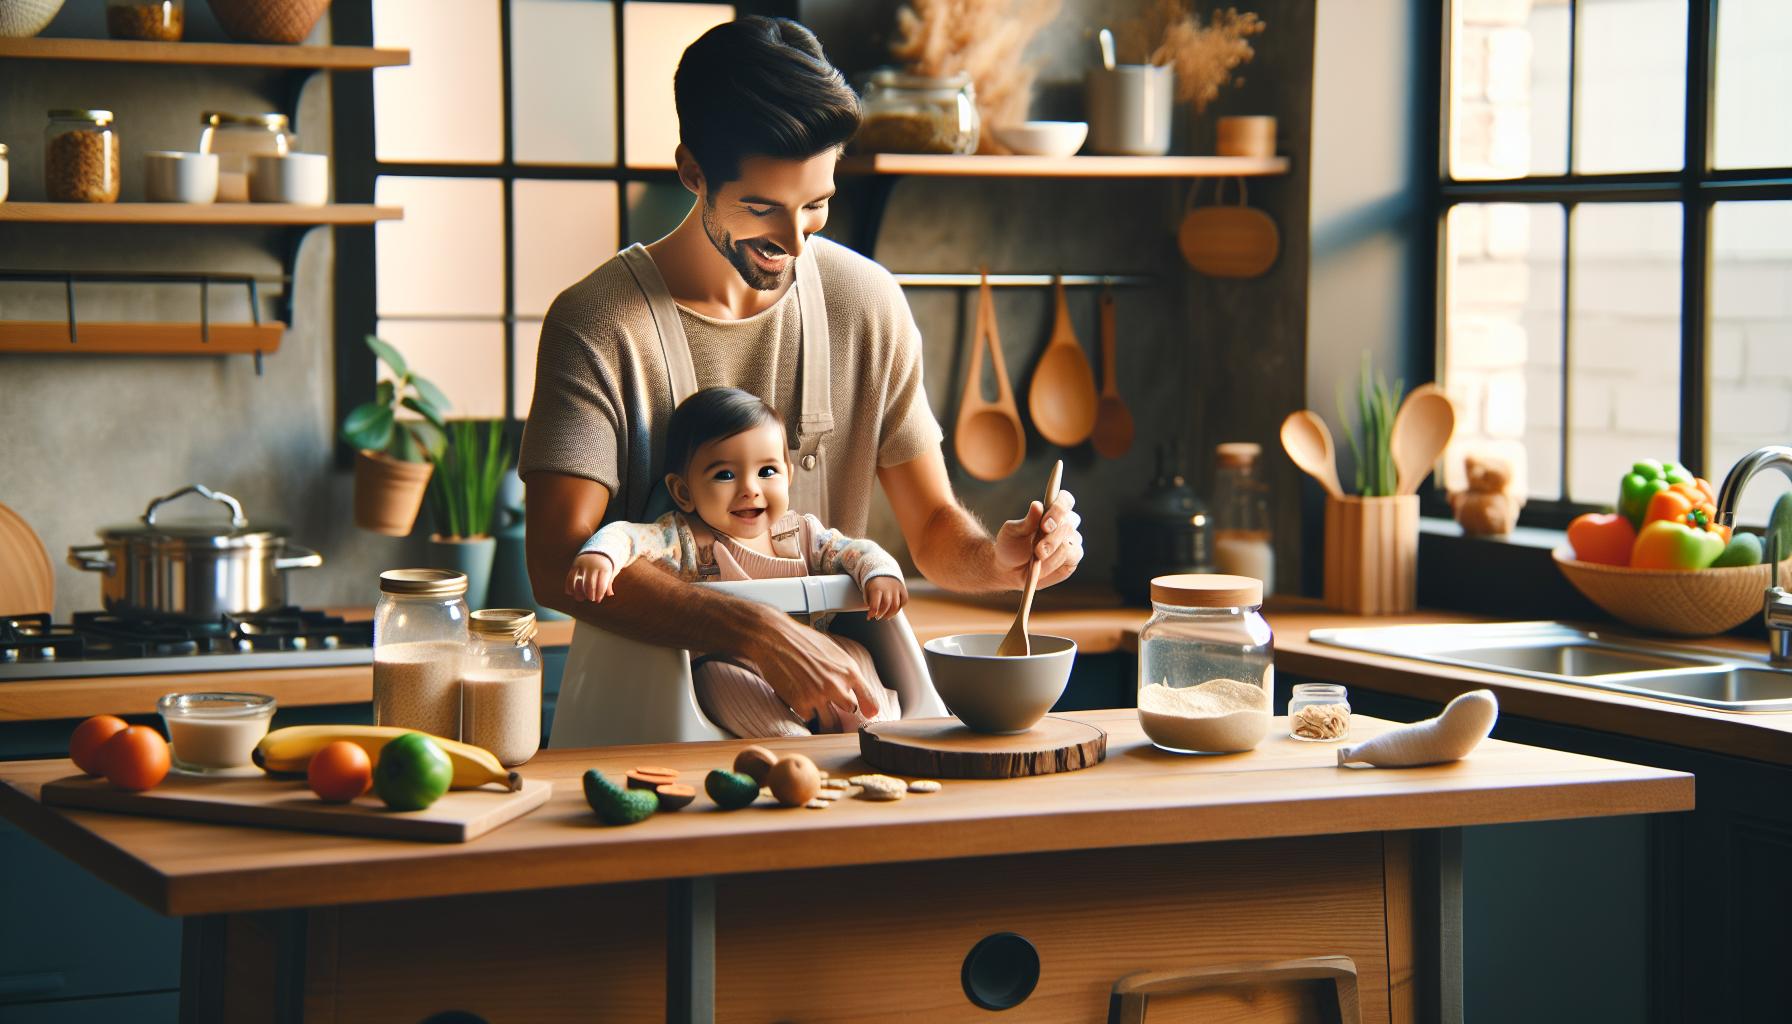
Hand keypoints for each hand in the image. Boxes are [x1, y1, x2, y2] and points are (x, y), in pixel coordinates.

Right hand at [564, 553, 615, 602]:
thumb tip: (610, 594)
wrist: (597, 548)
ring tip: (581, 598)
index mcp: (604, 568)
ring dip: (579, 592)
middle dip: (590, 594)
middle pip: (590, 584)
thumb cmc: (605, 565)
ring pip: (579, 581)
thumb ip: (609, 582)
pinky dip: (569, 586)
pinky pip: (570, 577)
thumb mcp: (611, 571)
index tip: (598, 599)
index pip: (601, 584)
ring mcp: (583, 564)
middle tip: (591, 599)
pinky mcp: (575, 564)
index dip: (599, 594)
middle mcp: (593, 565)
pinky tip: (569, 592)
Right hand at [741, 609, 880, 724]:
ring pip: (830, 721)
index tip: (868, 713)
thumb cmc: (803, 641)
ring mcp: (819, 696)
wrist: (775, 638)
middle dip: (841, 707)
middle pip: (850, 710)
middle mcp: (837, 685)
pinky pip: (809, 716)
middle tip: (832, 700)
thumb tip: (855, 689)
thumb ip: (846, 672)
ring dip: (824, 714)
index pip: (868, 698)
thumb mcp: (833, 651)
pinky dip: (805, 710)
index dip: (868, 707)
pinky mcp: (801, 704)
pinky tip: (799, 695)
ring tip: (815, 700)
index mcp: (848, 670)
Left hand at [864, 576, 907, 620]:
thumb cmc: (873, 585)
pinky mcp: (903, 589)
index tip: (869, 617)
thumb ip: (869, 602)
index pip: (875, 604)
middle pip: (886, 605)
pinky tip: (894, 609)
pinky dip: (900, 607)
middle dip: (882, 614)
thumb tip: (871, 616)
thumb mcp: (868, 591)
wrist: (883, 571)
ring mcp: (896, 588)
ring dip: (891, 614)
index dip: (872, 613)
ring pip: (896, 605)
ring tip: (886, 617)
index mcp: (876, 588)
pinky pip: (904, 601)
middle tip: (878, 617)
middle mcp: (888, 588)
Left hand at [992, 488, 1083, 589]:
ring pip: (1069, 545)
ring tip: (1036, 559)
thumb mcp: (1012, 532)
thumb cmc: (1012, 545)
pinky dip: (1053, 564)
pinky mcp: (1072, 561)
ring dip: (1051, 554)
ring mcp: (1071, 543)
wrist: (1009, 569)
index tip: (1044, 524)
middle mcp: (1065, 525)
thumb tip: (1037, 505)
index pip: (1065, 500)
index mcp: (1052, 511)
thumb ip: (1027, 521)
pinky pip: (1070, 560)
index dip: (1058, 510)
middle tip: (1037, 550)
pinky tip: (1043, 567)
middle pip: (1068, 525)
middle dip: (1051, 539)